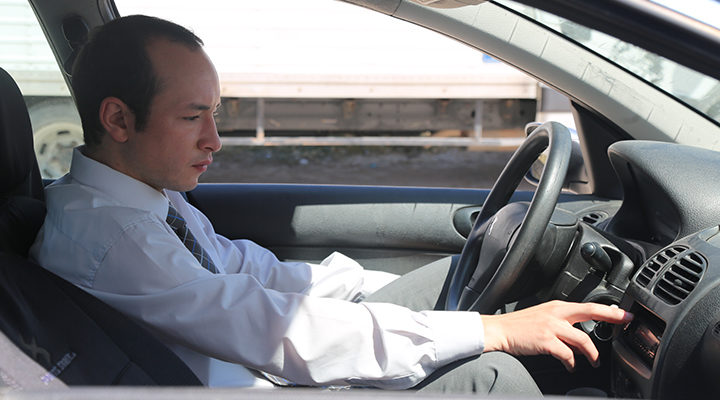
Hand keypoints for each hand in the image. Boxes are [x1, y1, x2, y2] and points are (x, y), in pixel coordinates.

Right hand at [481, 300, 632, 370]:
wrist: (499, 330)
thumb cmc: (519, 326)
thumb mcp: (543, 317)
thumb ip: (562, 322)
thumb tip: (581, 335)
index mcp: (557, 307)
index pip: (588, 305)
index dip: (609, 309)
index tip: (624, 313)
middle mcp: (556, 313)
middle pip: (591, 312)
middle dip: (612, 316)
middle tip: (625, 322)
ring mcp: (552, 327)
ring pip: (583, 340)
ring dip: (592, 354)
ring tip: (594, 361)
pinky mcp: (546, 341)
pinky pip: (567, 355)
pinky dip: (572, 362)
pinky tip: (570, 366)